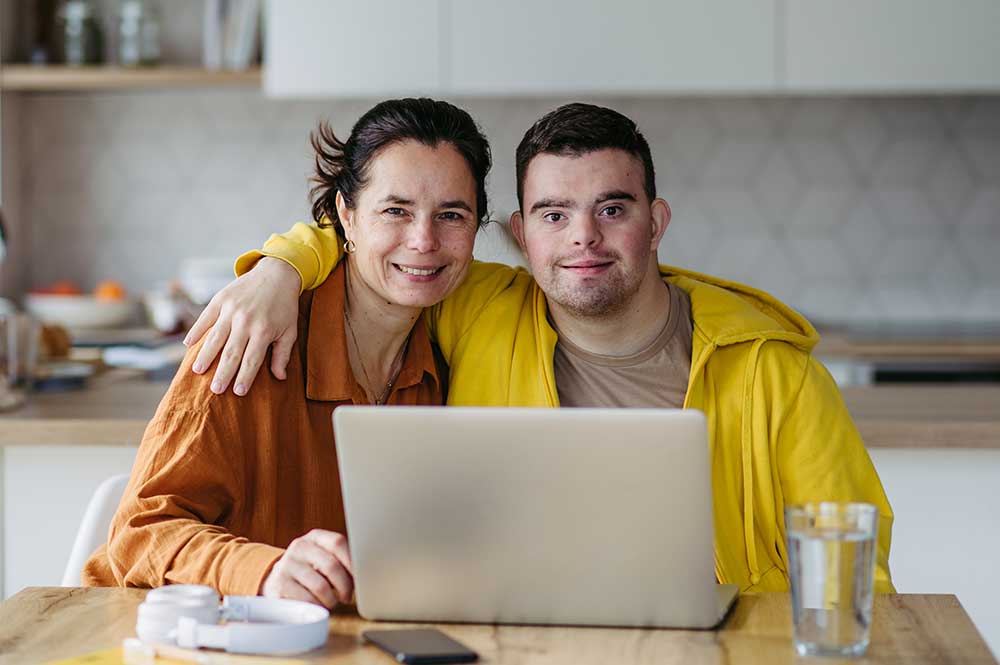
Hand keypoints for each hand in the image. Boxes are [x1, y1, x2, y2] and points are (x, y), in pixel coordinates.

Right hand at [183, 257, 301, 395]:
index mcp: (264, 330)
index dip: (245, 377)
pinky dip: (196, 331)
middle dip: (223, 373)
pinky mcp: (221, 299)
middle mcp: (246, 321)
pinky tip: (188, 344)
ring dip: (206, 355)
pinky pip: (205, 317)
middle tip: (214, 390)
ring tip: (197, 371)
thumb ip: (283, 354)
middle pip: (232, 353)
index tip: (238, 392)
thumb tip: (280, 378)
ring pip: (215, 337)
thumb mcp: (290, 330)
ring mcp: (231, 309)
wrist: (277, 274)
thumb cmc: (285, 306)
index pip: (252, 360)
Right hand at [261, 529, 353, 607]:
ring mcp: (288, 564)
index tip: (361, 577)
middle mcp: (300, 547)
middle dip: (345, 586)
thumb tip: (366, 572)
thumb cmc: (311, 570)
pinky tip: (318, 605)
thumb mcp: (324, 557)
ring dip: (331, 599)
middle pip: (331, 566)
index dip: (352, 561)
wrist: (279, 580)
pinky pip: (307, 600)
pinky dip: (317, 606)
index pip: (338, 542)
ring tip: (332, 601)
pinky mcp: (280, 584)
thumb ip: (342, 559)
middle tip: (347, 596)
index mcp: (315, 537)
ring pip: (320, 586)